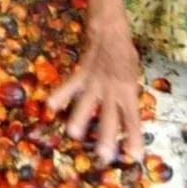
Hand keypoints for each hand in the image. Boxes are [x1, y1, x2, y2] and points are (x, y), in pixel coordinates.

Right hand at [46, 19, 145, 164]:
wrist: (111, 32)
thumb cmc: (125, 55)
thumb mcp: (133, 77)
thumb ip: (127, 96)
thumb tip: (125, 117)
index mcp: (129, 91)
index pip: (133, 119)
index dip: (134, 138)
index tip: (135, 156)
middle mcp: (113, 89)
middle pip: (110, 117)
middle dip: (106, 137)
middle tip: (104, 156)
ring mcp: (95, 82)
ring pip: (86, 103)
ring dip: (79, 119)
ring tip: (73, 133)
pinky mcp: (81, 74)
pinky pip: (69, 85)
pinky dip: (60, 94)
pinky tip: (51, 105)